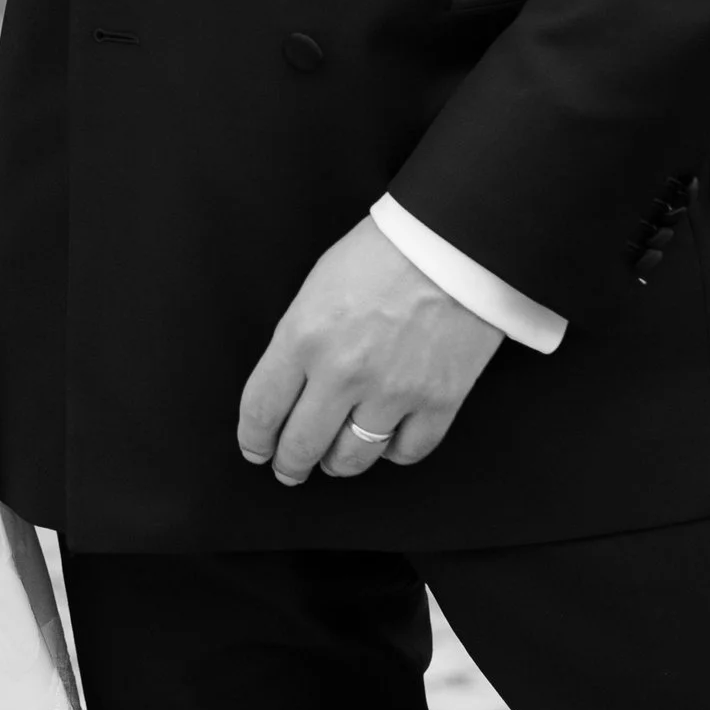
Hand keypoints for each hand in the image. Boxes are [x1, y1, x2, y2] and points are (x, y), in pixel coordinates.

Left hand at [237, 218, 502, 486]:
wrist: (456, 239)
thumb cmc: (384, 251)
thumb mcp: (317, 286)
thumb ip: (298, 340)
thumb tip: (290, 388)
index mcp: (303, 337)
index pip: (262, 410)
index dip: (254, 440)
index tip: (256, 450)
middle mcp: (342, 373)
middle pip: (301, 445)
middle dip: (289, 464)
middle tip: (289, 469)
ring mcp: (392, 392)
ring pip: (352, 458)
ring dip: (337, 464)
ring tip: (334, 460)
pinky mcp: (439, 401)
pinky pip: (407, 452)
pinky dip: (392, 452)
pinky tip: (386, 441)